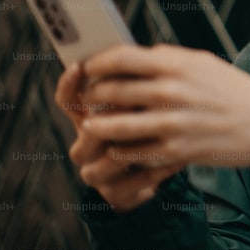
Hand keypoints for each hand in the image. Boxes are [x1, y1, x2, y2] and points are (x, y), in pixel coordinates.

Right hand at [56, 61, 183, 211]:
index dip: (70, 84)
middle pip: (85, 134)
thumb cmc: (168, 119)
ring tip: (156, 141)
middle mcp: (90, 145)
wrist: (179, 160)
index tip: (81, 67)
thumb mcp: (162, 93)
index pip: (70, 99)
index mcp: (95, 116)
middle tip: (134, 107)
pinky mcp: (117, 195)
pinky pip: (123, 190)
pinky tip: (175, 162)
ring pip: (95, 169)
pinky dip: (150, 175)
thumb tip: (153, 54)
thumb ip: (149, 78)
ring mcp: (99, 171)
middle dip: (107, 120)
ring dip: (126, 154)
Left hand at [79, 44, 249, 168]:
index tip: (88, 68)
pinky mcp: (176, 150)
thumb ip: (167, 58)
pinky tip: (119, 145)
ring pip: (113, 125)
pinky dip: (120, 148)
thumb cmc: (234, 90)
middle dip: (92, 95)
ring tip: (93, 124)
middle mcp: (171, 91)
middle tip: (88, 99)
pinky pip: (132, 151)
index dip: (96, 63)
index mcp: (177, 64)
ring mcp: (172, 123)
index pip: (120, 58)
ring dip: (97, 125)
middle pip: (110, 90)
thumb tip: (131, 57)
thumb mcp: (203, 63)